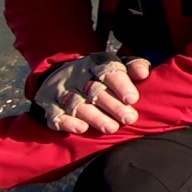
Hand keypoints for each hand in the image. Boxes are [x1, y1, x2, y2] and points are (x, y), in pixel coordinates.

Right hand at [33, 53, 150, 134]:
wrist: (60, 75)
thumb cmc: (100, 75)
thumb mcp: (118, 65)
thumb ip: (134, 66)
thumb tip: (143, 73)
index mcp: (95, 63)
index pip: (108, 71)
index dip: (120, 84)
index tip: (132, 99)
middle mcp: (77, 75)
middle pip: (95, 90)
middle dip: (113, 106)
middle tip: (129, 118)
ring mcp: (60, 90)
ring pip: (77, 104)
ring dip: (95, 117)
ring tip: (111, 128)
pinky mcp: (48, 105)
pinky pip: (55, 114)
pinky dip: (67, 122)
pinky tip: (81, 128)